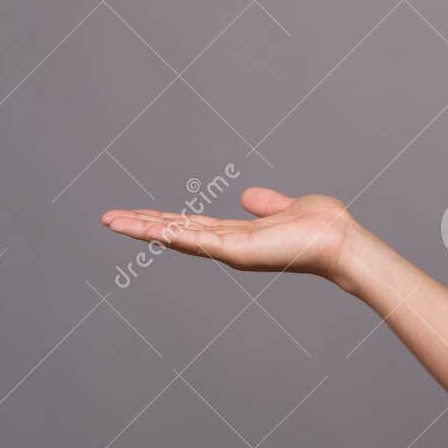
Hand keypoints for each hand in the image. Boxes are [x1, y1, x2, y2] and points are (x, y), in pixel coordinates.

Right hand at [101, 186, 361, 281]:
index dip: (163, 220)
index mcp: (237, 235)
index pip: (191, 226)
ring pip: (178, 237)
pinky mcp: (238, 251)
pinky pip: (198, 240)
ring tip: (112, 222)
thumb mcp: (286, 208)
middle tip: (107, 219)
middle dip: (141, 226)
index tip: (135, 214)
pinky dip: (172, 234)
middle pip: (176, 233)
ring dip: (144, 229)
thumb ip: (266, 204)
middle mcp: (228, 246)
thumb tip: (246, 196)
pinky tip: (148, 229)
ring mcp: (231, 250)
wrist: (341, 241)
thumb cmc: (322, 228)